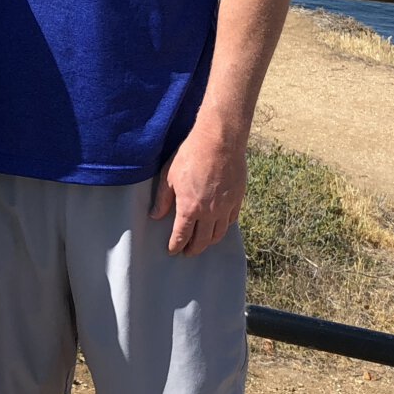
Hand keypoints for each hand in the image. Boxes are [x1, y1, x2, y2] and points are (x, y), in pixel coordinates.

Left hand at [148, 124, 247, 255]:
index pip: (182, 236)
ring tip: (203, 243)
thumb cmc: (190, 155)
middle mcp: (209, 213)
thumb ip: (162, 199)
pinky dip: (224, 228)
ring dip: (209, 242)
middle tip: (187, 252)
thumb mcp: (168, 176)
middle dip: (193, 249)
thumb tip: (155, 216)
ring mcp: (225, 207)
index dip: (176, 246)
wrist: (219, 141)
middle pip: (202, 240)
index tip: (173, 251)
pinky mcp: (237, 199)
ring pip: (218, 234)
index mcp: (189, 208)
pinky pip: (231, 221)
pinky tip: (219, 227)